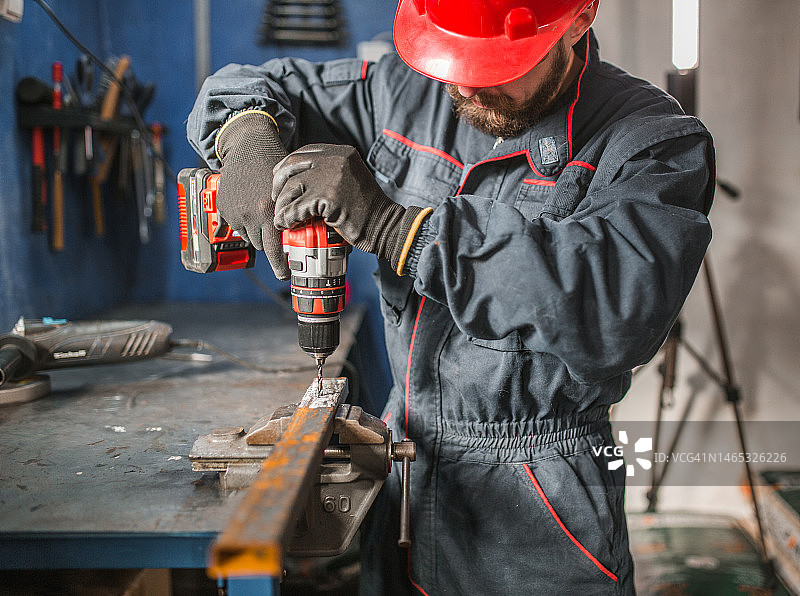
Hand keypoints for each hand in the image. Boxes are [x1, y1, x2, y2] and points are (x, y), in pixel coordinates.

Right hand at [215, 110, 289, 279]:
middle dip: (269, 241)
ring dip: (256, 232)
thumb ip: (292, 213)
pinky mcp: (224, 208)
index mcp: (269, 213)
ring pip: (248, 237)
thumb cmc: (275, 164)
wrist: (249, 144)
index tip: (284, 275)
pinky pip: (235, 226)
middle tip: (275, 232)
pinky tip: (250, 206)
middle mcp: (250, 216)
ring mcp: (234, 213)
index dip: (279, 267)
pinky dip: (243, 221)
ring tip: (262, 214)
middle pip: (262, 246)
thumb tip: (302, 236)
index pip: (274, 251)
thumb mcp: (290, 190)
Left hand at [272, 144, 429, 272]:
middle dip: (278, 183)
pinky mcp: (328, 196)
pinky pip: (297, 207)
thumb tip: (298, 179)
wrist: (384, 225)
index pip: (304, 152)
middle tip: (277, 199)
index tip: (279, 178)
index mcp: (341, 153)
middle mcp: (336, 159)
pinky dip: (287, 217)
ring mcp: (332, 176)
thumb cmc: (365, 209)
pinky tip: (286, 223)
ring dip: (282, 204)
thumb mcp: (349, 179)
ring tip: (281, 216)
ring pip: (291, 187)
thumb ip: (329, 173)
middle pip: (292, 165)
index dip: (286, 166)